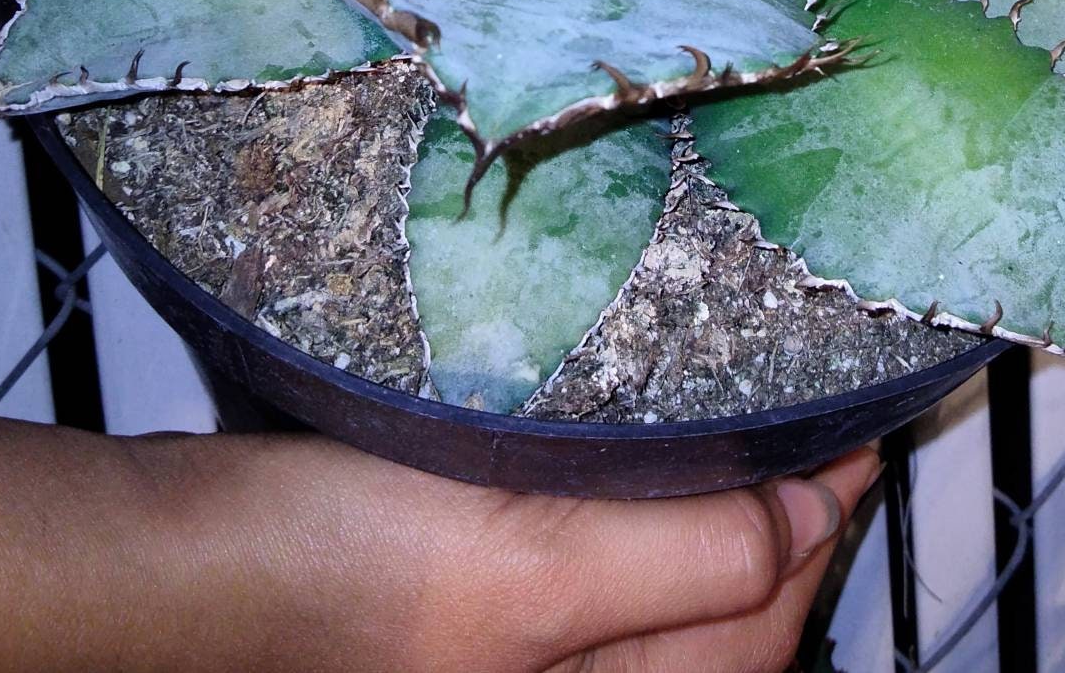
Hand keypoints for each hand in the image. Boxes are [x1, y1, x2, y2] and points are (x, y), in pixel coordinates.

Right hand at [0, 415, 880, 671]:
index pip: (768, 614)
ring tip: (767, 432)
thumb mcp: (531, 565)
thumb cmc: (349, 562)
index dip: (828, 510)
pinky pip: (626, 586)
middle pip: (738, 619)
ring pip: (685, 600)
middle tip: (827, 417)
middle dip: (793, 522)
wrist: (199, 556)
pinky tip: (664, 464)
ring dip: (734, 518)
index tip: (866, 416)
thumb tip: (810, 512)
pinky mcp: (505, 622)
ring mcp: (542, 665)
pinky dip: (667, 524)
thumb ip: (680, 555)